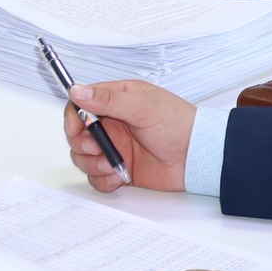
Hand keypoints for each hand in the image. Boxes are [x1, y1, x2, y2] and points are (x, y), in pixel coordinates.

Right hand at [61, 79, 196, 192]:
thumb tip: (77, 91)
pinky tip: (118, 176)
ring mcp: (115, 147)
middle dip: (82, 144)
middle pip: (77, 134)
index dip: (73, 117)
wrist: (198, 158)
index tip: (76, 129)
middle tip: (97, 149)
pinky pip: (97, 177)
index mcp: (116, 101)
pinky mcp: (120, 169)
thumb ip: (108, 100)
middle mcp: (112, 124)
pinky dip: (103, 179)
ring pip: (83, 157)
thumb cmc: (179, 125)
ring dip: (92, 164)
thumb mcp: (143, 107)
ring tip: (112, 165)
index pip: (81, 105)